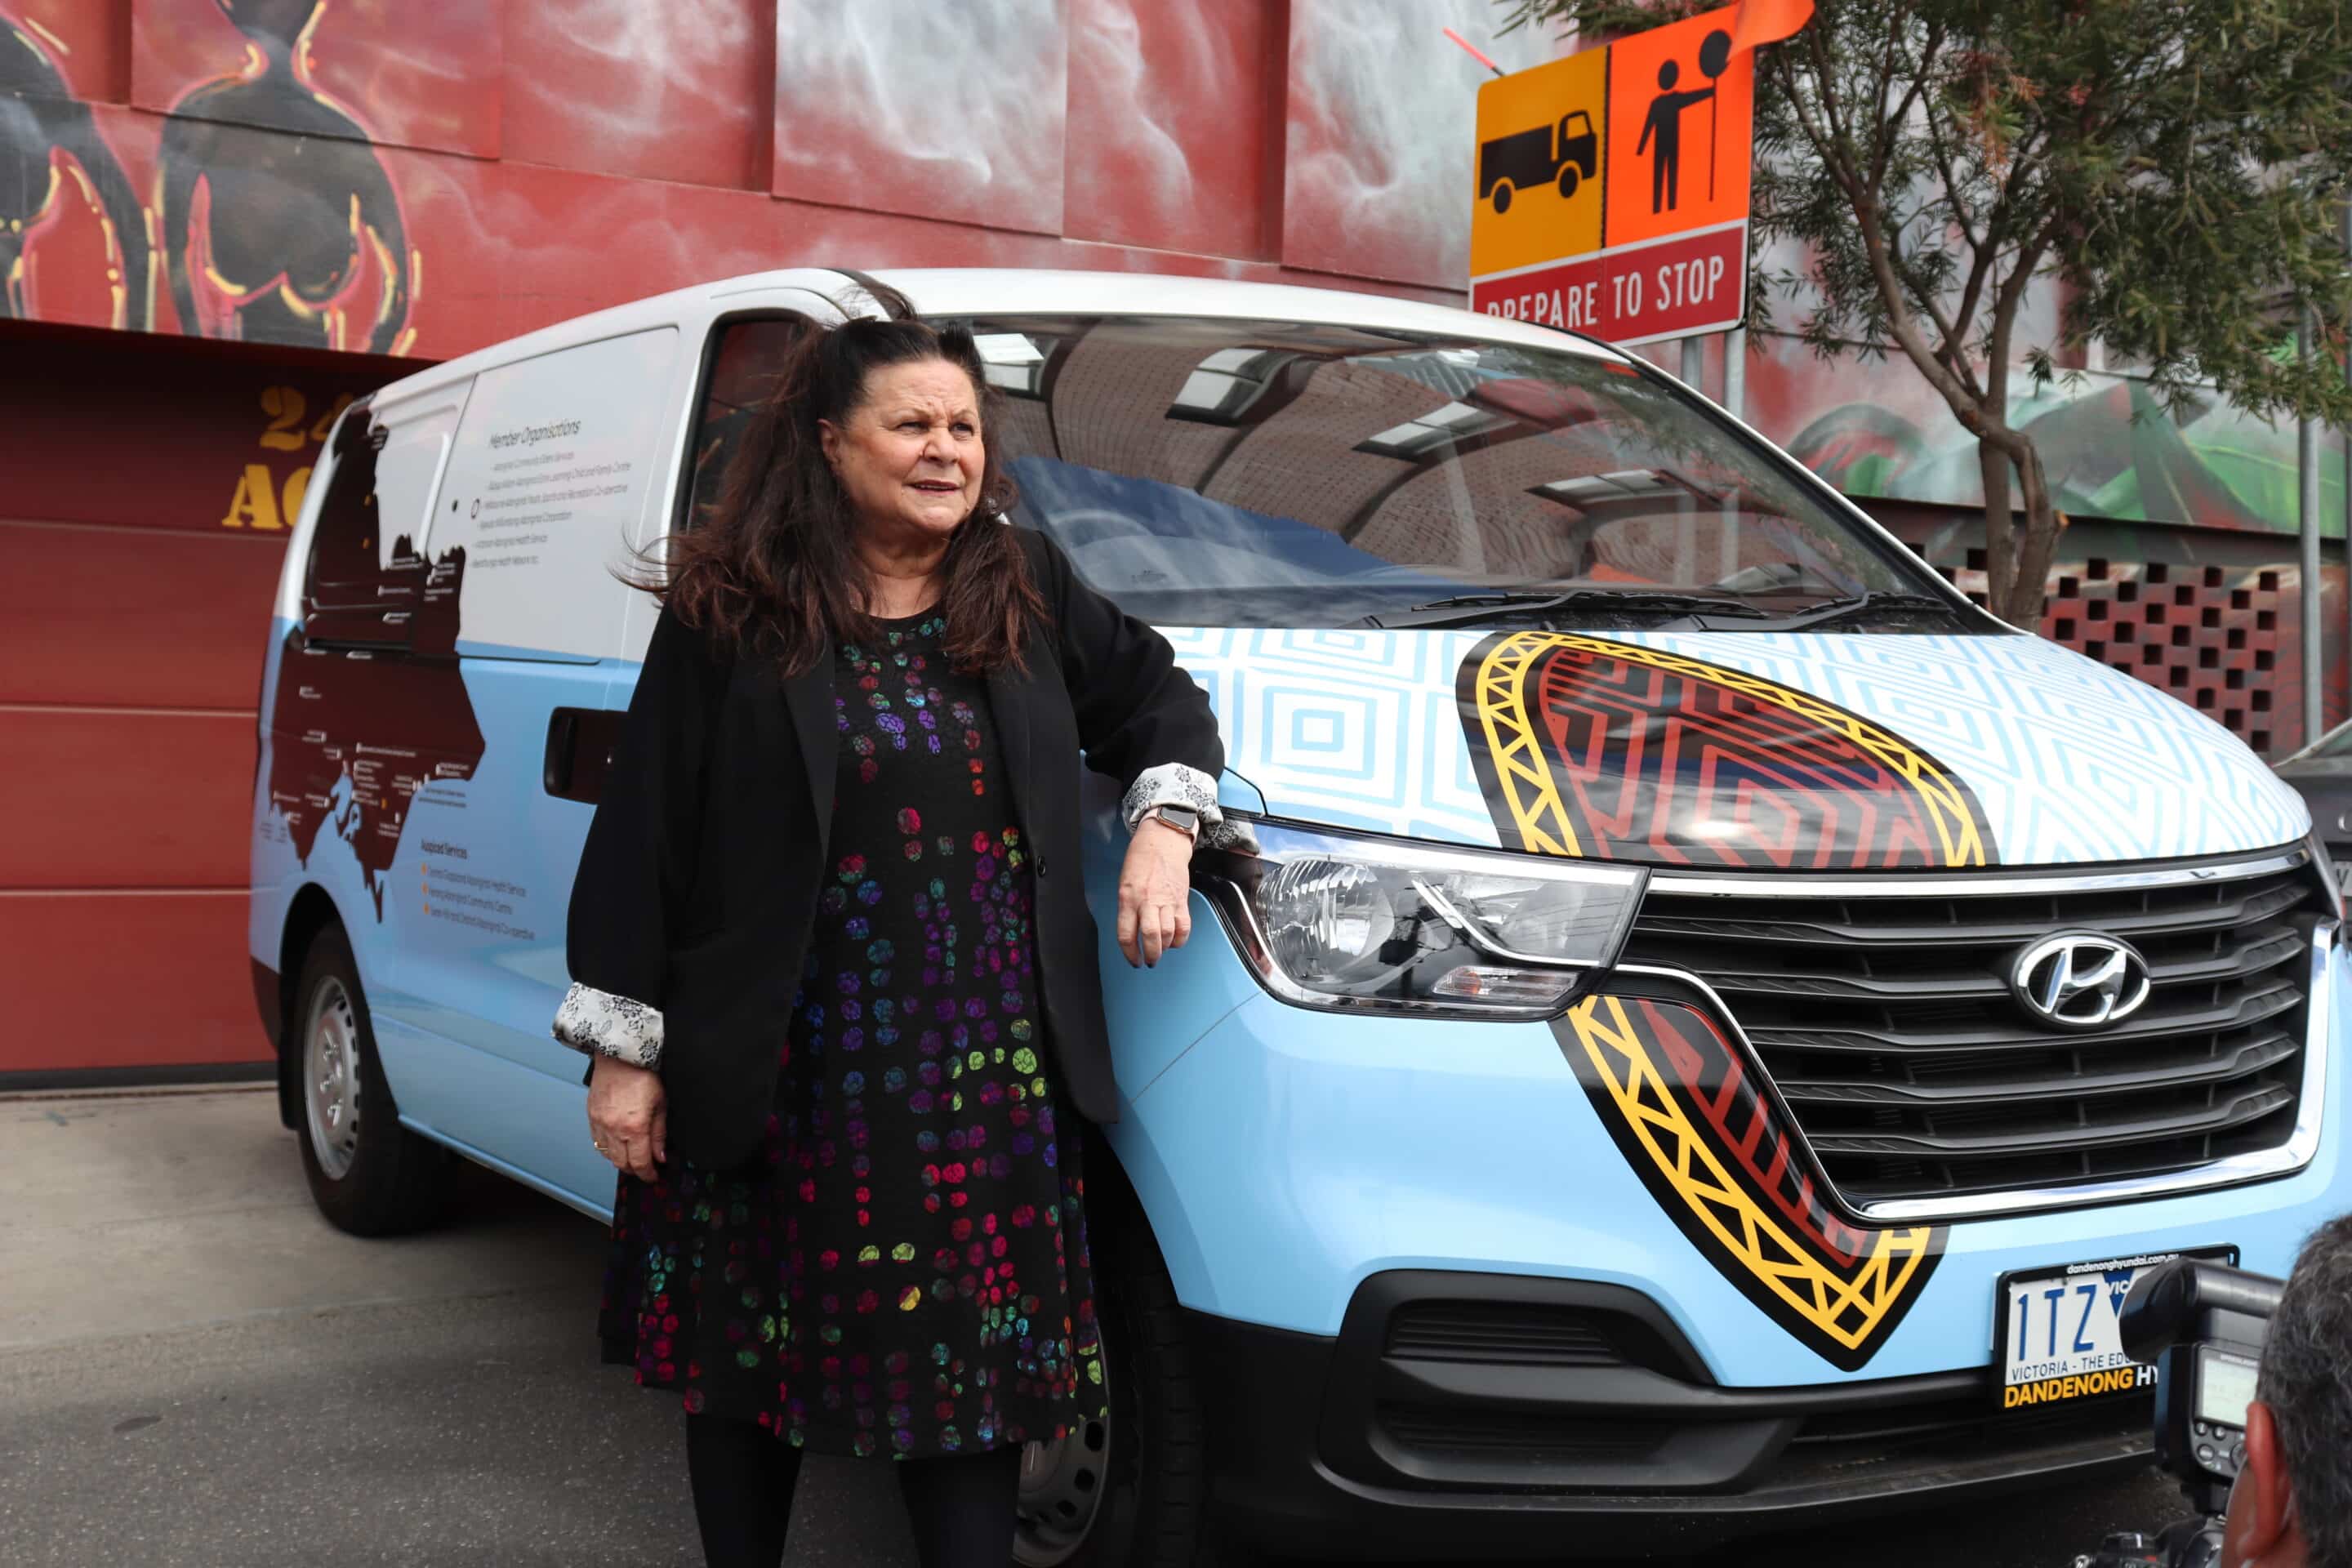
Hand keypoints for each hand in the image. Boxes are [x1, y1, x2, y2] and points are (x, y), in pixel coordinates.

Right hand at [587, 1056, 665, 1181]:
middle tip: (645, 1168)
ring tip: (631, 1156)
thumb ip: (659, 1134)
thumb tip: (660, 1156)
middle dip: (635, 1169)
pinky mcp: (591, 1116)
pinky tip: (617, 1144)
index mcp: (635, 1127)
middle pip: (622, 1163)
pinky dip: (607, 1148)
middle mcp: (614, 1129)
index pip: (640, 1162)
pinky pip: (597, 1141)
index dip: (648, 1174)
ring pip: (607, 1155)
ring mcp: (600, 1123)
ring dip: (620, 1160)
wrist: (620, 1056)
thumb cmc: (643, 1075)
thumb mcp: (661, 1104)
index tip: (653, 1176)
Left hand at [1116, 817, 1194, 967]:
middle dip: (1151, 955)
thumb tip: (1132, 932)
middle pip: (1150, 936)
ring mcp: (1166, 900)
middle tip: (1150, 961)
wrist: (1162, 842)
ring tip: (1161, 950)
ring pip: (1168, 933)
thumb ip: (1127, 908)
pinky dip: (1180, 938)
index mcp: (1128, 898)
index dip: (1130, 953)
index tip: (1133, 960)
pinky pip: (1184, 926)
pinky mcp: (1181, 900)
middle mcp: (1147, 901)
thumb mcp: (1124, 884)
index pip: (1126, 934)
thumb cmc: (1140, 860)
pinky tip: (1175, 940)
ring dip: (1165, 948)